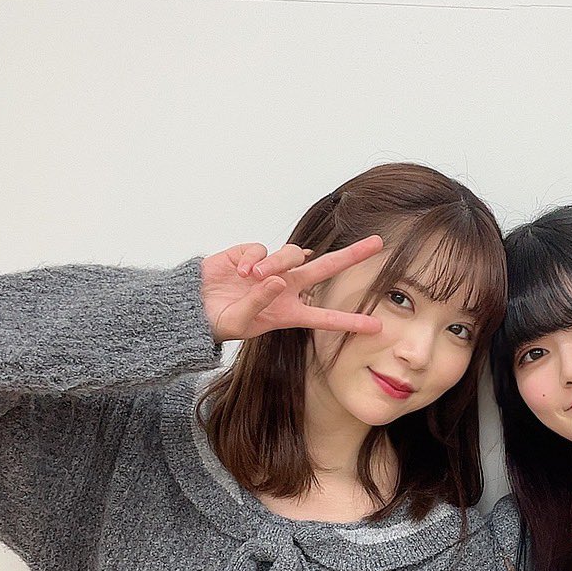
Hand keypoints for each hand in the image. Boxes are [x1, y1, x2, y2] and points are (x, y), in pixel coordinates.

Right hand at [201, 236, 386, 342]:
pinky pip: (263, 248)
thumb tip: (277, 279)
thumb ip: (260, 302)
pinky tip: (240, 271)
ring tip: (252, 278)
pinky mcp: (253, 252)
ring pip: (293, 254)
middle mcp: (287, 287)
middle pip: (326, 268)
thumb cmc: (220, 321)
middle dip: (352, 255)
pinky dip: (253, 259)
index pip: (325, 317)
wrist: (193, 306)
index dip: (350, 321)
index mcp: (289, 312)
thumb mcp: (241, 322)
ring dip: (276, 262)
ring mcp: (272, 268)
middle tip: (378, 243)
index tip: (377, 327)